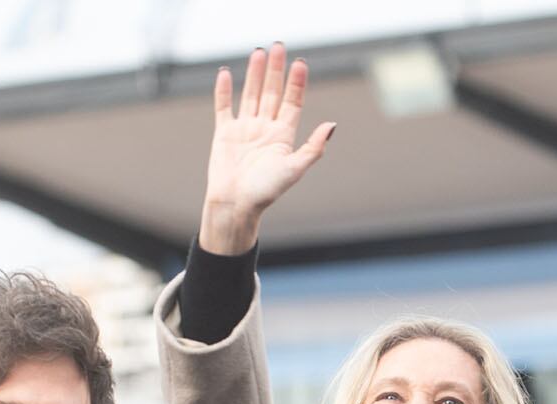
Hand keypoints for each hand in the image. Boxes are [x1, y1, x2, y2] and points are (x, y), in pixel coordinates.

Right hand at [198, 43, 335, 254]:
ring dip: (255, 74)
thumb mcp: (294, 169)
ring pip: (251, 94)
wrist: (234, 205)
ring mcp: (244, 129)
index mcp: (283, 135)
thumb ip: (313, 147)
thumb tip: (332, 125)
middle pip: (272, 92)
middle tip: (279, 46)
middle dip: (276, 70)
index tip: (300, 63)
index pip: (292, 101)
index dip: (297, 82)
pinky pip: (224, 107)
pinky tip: (226, 72)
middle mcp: (265, 128)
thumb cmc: (265, 192)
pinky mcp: (224, 133)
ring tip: (258, 52)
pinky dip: (224, 90)